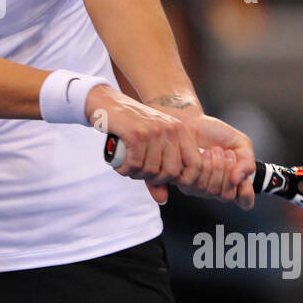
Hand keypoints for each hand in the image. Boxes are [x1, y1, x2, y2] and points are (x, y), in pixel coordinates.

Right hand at [89, 87, 255, 207]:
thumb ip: (157, 172)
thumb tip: (163, 199)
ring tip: (127, 164)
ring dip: (135, 174)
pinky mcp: (136, 134)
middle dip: (152, 178)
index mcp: (180, 131)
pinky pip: (135, 164)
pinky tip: (120, 163)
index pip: (195, 164)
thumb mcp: (150, 146)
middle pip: (170, 172)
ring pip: (151, 170)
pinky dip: (125, 169)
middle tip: (138, 170)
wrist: (107, 103)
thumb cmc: (129, 126)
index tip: (163, 179)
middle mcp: (171, 130)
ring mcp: (154, 131)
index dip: (182, 179)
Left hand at [176, 114, 256, 208]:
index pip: (244, 201)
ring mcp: (200, 188)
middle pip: (227, 195)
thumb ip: (247, 162)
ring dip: (217, 167)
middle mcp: (217, 188)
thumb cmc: (216, 133)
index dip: (246, 194)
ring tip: (215, 150)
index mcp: (234, 181)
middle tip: (228, 153)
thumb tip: (239, 180)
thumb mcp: (241, 143)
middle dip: (229, 172)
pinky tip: (204, 154)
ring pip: (212, 190)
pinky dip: (204, 166)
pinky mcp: (185, 182)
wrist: (193, 122)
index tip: (245, 181)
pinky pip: (196, 184)